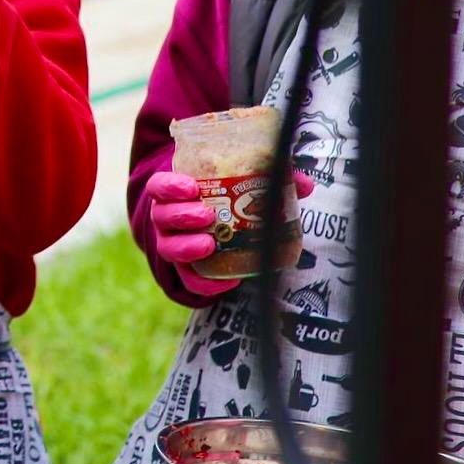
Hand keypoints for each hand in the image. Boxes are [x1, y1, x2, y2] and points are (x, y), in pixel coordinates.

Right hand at [145, 169, 312, 296]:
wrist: (211, 227)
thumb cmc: (225, 198)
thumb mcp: (244, 183)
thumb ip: (272, 179)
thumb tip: (305, 185)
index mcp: (174, 193)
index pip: (159, 187)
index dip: (169, 186)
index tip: (191, 187)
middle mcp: (167, 220)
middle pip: (162, 217)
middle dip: (181, 216)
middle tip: (206, 215)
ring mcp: (173, 245)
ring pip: (169, 249)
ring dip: (186, 247)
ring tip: (208, 244)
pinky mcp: (187, 271)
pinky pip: (191, 280)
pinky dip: (207, 283)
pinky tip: (230, 279)